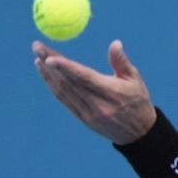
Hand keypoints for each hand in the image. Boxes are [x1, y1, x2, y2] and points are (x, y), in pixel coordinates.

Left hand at [32, 40, 156, 144]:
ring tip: (38, 57)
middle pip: (69, 82)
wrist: (139, 133)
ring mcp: (89, 114)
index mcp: (112, 93)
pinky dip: (53, 86)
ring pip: (64, 92)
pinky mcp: (83, 119)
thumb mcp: (135, 80)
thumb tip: (115, 44)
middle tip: (38, 47)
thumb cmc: (138, 101)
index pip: (84, 78)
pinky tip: (46, 74)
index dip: (65, 67)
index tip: (49, 56)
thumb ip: (121, 62)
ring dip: (48, 74)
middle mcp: (98, 105)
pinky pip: (65, 100)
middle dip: (51, 64)